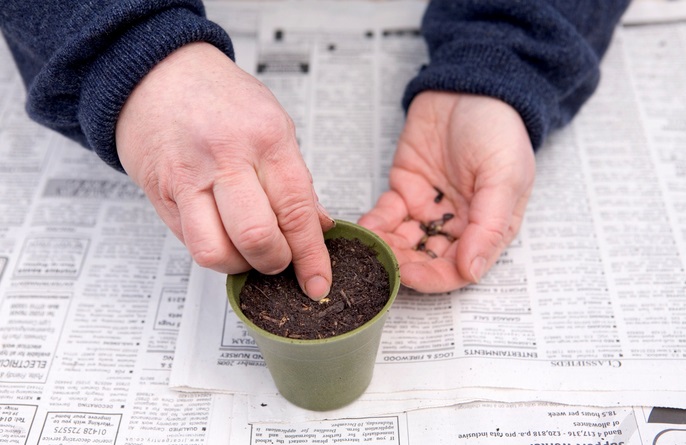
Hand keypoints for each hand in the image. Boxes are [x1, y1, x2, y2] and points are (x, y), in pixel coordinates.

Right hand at [115, 42, 333, 299]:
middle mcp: (226, 157)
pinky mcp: (161, 195)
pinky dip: (213, 251)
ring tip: (247, 251)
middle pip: (256, 237)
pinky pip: (188, 242)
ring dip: (239, 265)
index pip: (296, 210)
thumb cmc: (218, 95)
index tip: (318, 283)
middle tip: (279, 259)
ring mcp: (188, 177)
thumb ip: (295, 179)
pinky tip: (222, 235)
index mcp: (266, 137)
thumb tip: (318, 226)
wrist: (156, 72)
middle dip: (274, 263)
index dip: (311, 256)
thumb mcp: (272, 123)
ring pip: (215, 251)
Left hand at [359, 91, 534, 292]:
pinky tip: (364, 227)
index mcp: (487, 228)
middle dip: (403, 265)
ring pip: (403, 242)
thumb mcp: (505, 176)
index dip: (434, 278)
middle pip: (427, 260)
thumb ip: (489, 226)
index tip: (409, 275)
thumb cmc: (497, 130)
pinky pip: (386, 216)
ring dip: (385, 248)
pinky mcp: (404, 190)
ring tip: (369, 246)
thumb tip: (473, 271)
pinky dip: (374, 224)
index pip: (459, 269)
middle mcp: (456, 225)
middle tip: (382, 263)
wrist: (469, 86)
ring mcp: (427, 209)